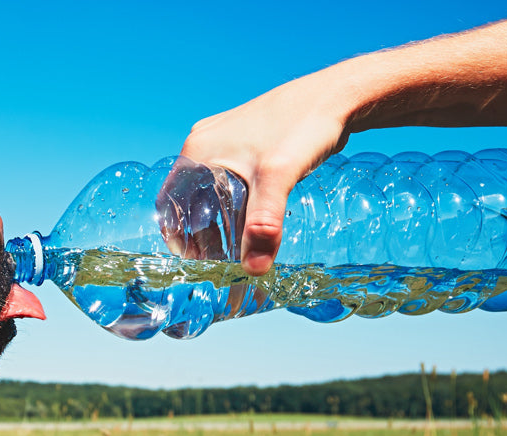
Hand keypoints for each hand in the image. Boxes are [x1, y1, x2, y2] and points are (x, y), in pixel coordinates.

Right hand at [177, 72, 351, 274]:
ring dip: (217, 217)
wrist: (336, 95)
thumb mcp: (279, 179)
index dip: (176, 234)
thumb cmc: (303, 126)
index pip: (170, 202)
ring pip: (209, 189)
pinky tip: (251, 215)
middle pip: (189, 198)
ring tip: (234, 243)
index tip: (192, 260)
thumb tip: (254, 270)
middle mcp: (205, 142)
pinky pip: (227, 178)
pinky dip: (233, 201)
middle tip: (217, 258)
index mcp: (198, 150)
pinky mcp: (244, 140)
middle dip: (199, 231)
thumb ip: (264, 225)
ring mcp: (224, 139)